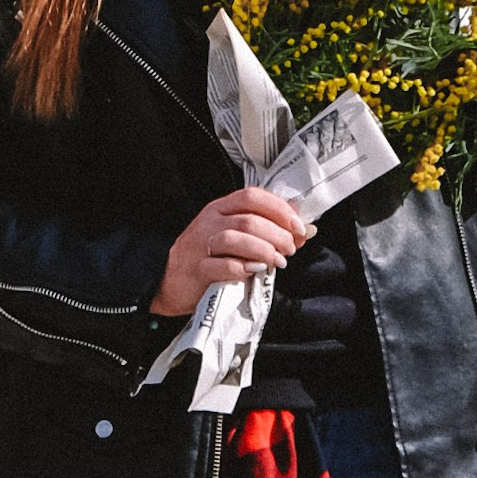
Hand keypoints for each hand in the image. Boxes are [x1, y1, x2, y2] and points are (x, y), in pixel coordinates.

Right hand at [152, 185, 309, 316]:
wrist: (169, 281)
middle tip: (289, 249)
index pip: (253, 196)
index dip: (279, 209)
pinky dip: (242, 268)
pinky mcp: (196, 268)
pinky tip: (254, 272)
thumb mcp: (237, 238)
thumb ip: (269, 231)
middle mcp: (209, 221)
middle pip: (248, 219)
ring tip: (277, 262)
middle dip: (277, 234)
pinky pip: (221, 265)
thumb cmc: (208, 258)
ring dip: (263, 250)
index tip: (298, 226)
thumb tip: (307, 230)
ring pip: (235, 238)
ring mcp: (200, 244)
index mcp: (221, 208)